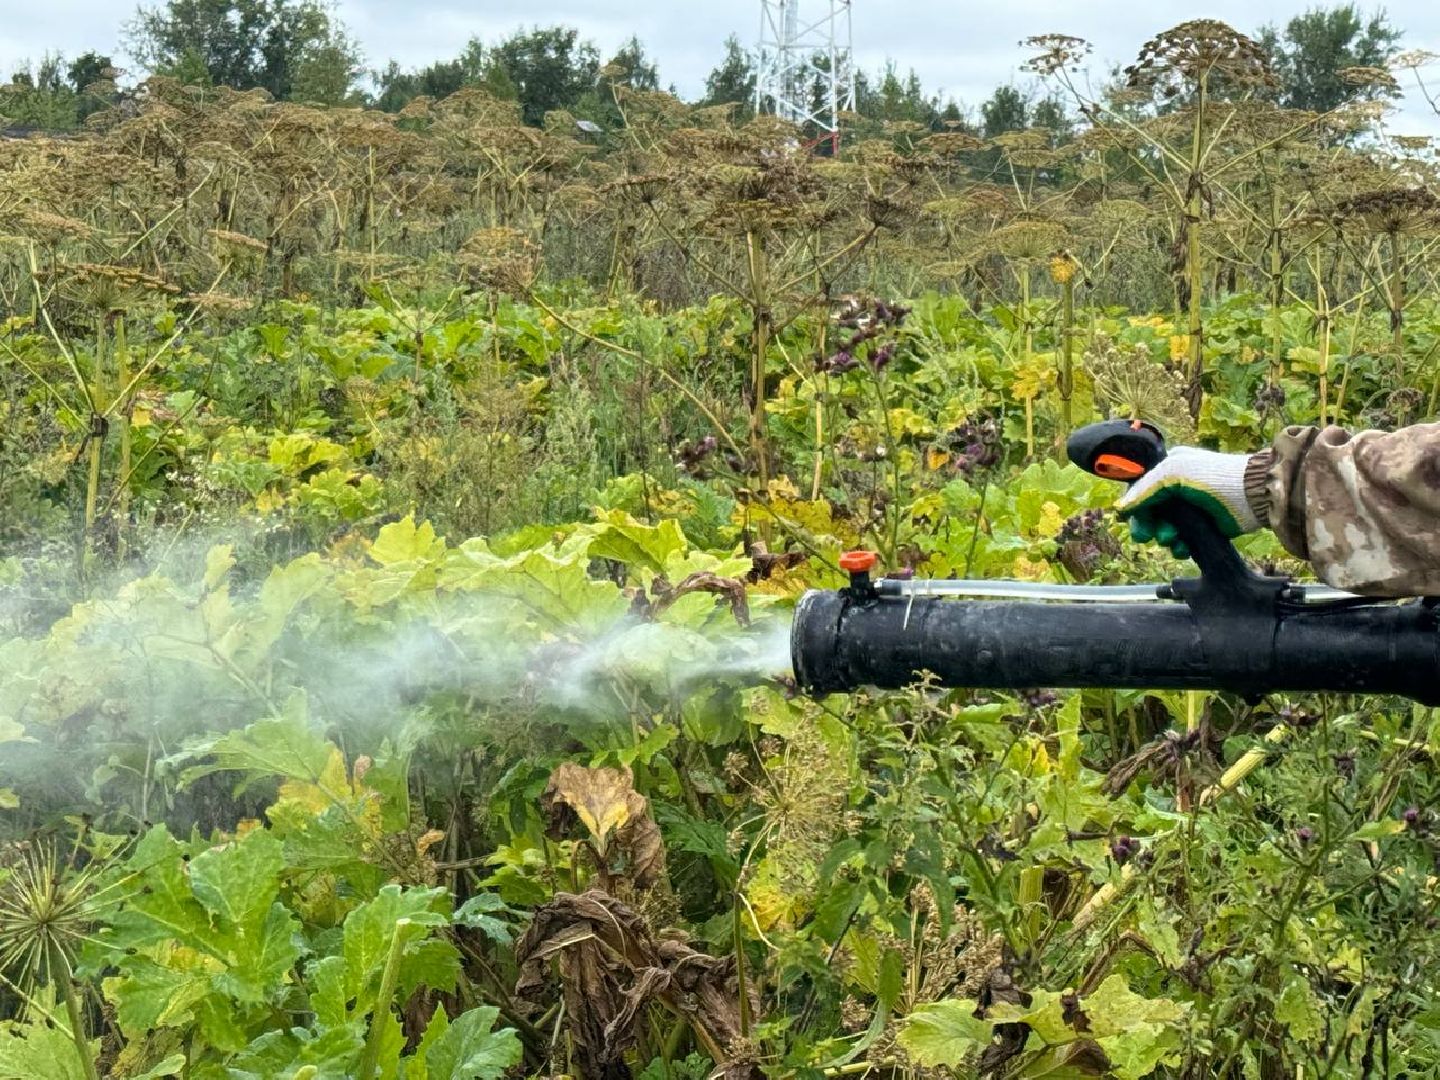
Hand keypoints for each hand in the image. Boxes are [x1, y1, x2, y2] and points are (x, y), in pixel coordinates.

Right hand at [1114, 446, 1259, 558]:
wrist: (1252, 495)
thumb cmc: (1212, 478)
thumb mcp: (1171, 474)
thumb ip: (1143, 490)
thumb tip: (1120, 508)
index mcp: (1168, 468)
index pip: (1139, 490)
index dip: (1134, 507)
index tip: (1131, 520)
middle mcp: (1176, 487)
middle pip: (1149, 513)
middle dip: (1148, 526)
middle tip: (1148, 536)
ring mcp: (1190, 508)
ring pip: (1163, 528)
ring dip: (1164, 538)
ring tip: (1174, 540)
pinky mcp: (1202, 526)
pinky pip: (1181, 540)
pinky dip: (1179, 546)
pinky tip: (1184, 548)